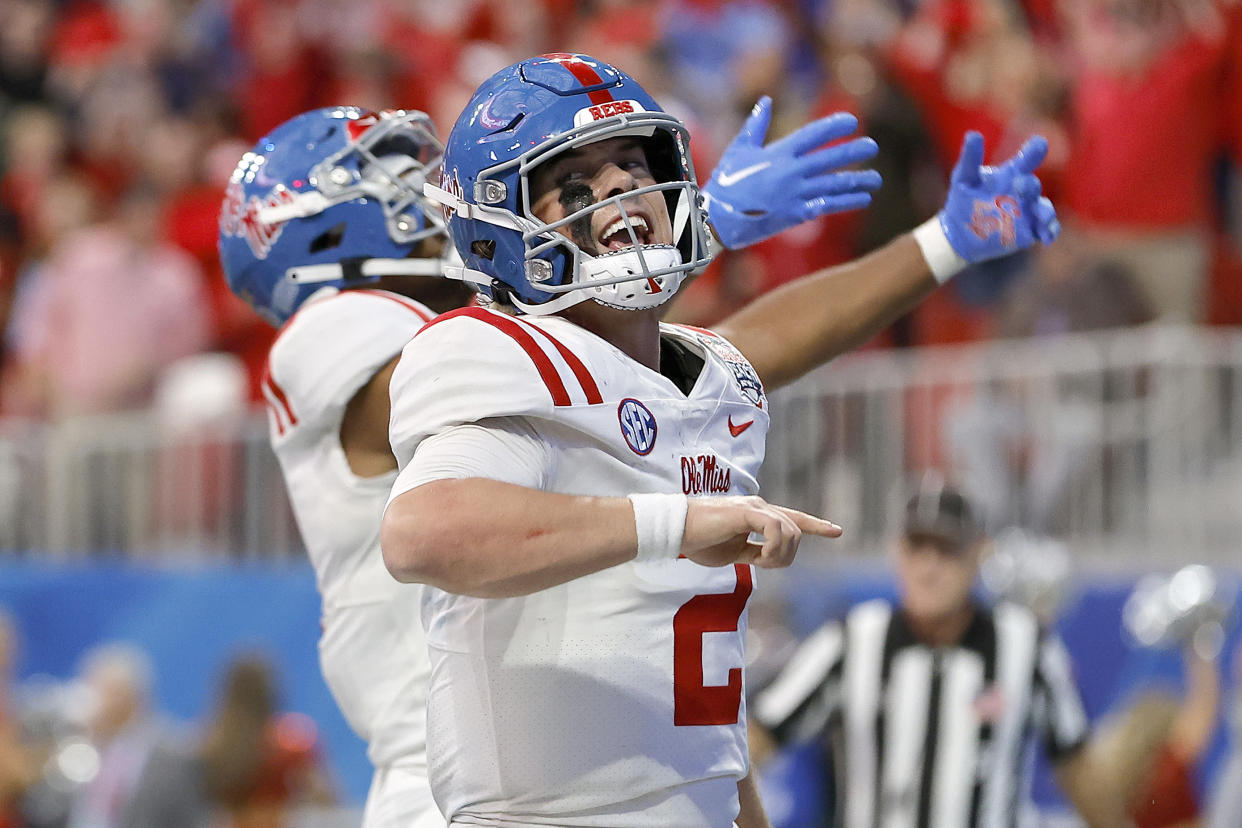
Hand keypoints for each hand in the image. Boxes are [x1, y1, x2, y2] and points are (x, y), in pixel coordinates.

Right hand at [681, 495, 841, 568]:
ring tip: (759, 563)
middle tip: (763, 565)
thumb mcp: (732, 552)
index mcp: (756, 516)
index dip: (815, 525)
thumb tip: (767, 558)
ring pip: (790, 531)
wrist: (676, 530)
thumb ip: (752, 552)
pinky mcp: (747, 511)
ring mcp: (754, 507)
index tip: (837, 531)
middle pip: (796, 531)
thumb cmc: (698, 541)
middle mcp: (759, 507)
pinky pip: (776, 529)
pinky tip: (760, 559)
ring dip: (780, 555)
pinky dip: (774, 548)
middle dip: (788, 555)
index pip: (792, 519)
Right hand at [702, 96, 881, 249]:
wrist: (716, 219)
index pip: (812, 135)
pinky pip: (825, 206)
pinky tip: (862, 199)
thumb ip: (756, 126)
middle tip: (872, 146)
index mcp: (777, 153)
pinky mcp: (794, 215)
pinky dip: (845, 202)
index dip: (833, 126)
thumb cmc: (725, 182)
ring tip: (876, 179)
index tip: (852, 121)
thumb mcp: (738, 150)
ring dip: (856, 181)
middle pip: (828, 159)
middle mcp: (790, 172)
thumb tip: (766, 101)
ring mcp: (794, 194)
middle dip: (853, 151)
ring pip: (832, 185)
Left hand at [938, 131, 1060, 263]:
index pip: (1027, 159)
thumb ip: (970, 158)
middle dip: (1029, 185)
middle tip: (1019, 185)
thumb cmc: (963, 199)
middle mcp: (1023, 191)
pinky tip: (1046, 236)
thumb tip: (973, 134)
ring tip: (1042, 216)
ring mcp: (1028, 212)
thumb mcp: (964, 178)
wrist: (958, 233)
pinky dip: (1050, 232)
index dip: (1034, 151)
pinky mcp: (1029, 232)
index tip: (1039, 145)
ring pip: (1044, 209)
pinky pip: (1046, 231)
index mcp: (1011, 174)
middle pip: (1033, 185)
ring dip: (1046, 212)